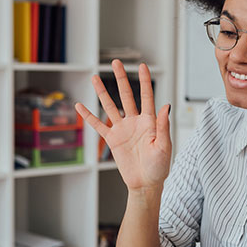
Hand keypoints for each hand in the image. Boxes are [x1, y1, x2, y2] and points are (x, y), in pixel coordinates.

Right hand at [75, 59, 171, 191]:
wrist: (146, 183)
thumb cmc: (159, 167)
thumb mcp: (164, 146)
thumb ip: (163, 126)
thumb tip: (166, 105)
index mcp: (150, 122)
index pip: (147, 96)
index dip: (145, 81)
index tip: (142, 66)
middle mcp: (135, 122)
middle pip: (126, 95)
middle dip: (121, 79)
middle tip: (115, 63)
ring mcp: (122, 129)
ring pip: (110, 106)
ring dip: (102, 92)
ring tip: (94, 77)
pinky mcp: (112, 140)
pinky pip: (98, 125)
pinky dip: (88, 116)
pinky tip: (80, 105)